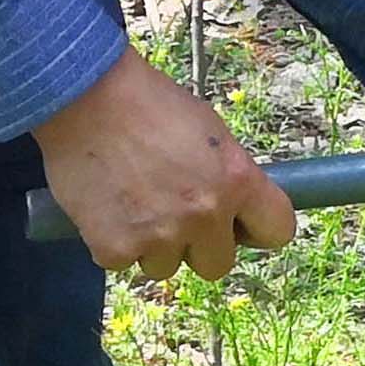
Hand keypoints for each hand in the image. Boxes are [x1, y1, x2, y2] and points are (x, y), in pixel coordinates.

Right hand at [31, 49, 295, 281]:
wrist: (85, 98)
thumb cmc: (150, 104)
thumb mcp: (211, 132)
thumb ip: (228, 176)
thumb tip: (235, 211)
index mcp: (237, 180)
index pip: (278, 232)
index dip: (257, 229)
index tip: (241, 226)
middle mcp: (204, 214)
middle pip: (218, 264)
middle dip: (199, 245)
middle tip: (175, 214)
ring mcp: (159, 236)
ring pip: (166, 267)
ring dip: (154, 245)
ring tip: (134, 202)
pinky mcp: (115, 249)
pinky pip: (124, 261)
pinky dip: (115, 242)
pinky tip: (107, 206)